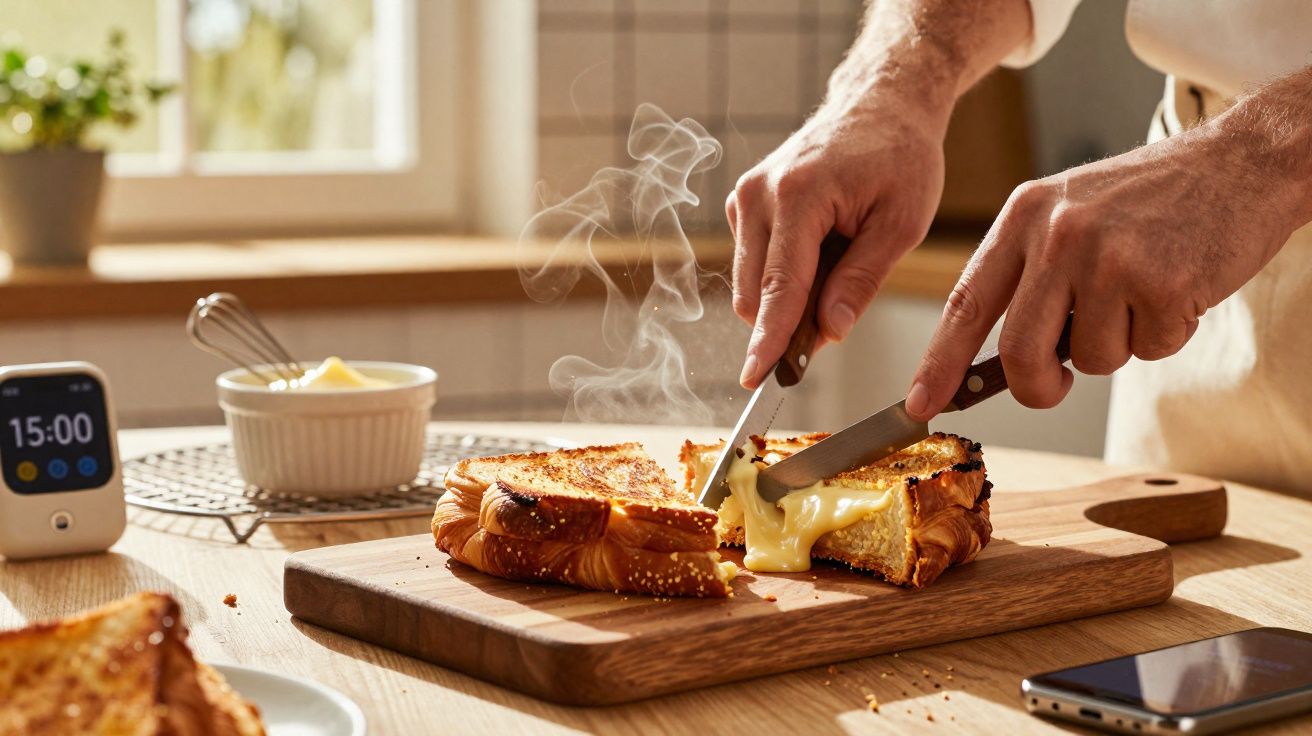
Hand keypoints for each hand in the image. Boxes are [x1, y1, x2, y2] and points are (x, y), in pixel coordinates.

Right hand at [727, 93, 948, 387]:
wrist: (880, 106)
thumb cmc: (899, 157)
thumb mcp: (901, 224)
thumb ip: (861, 281)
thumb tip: (828, 331)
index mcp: (800, 195)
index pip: (779, 287)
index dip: (770, 340)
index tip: (754, 378)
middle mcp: (759, 194)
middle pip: (756, 293)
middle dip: (788, 321)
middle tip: (838, 316)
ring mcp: (745, 196)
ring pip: (750, 284)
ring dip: (788, 296)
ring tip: (838, 261)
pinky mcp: (743, 203)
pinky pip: (753, 264)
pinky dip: (783, 275)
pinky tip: (821, 250)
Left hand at [905, 104, 1310, 420]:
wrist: (1242, 162)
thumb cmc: (1153, 200)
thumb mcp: (1071, 213)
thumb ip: (1031, 275)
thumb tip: (1000, 359)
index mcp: (1024, 215)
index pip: (966, 302)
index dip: (939, 362)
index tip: (920, 403)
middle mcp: (1057, 234)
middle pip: (1019, 352)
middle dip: (1037, 388)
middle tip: (1055, 387)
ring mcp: (1108, 256)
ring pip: (1090, 359)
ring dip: (1120, 345)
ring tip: (1143, 292)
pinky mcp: (1160, 281)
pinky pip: (1148, 350)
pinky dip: (1165, 334)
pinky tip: (1178, 287)